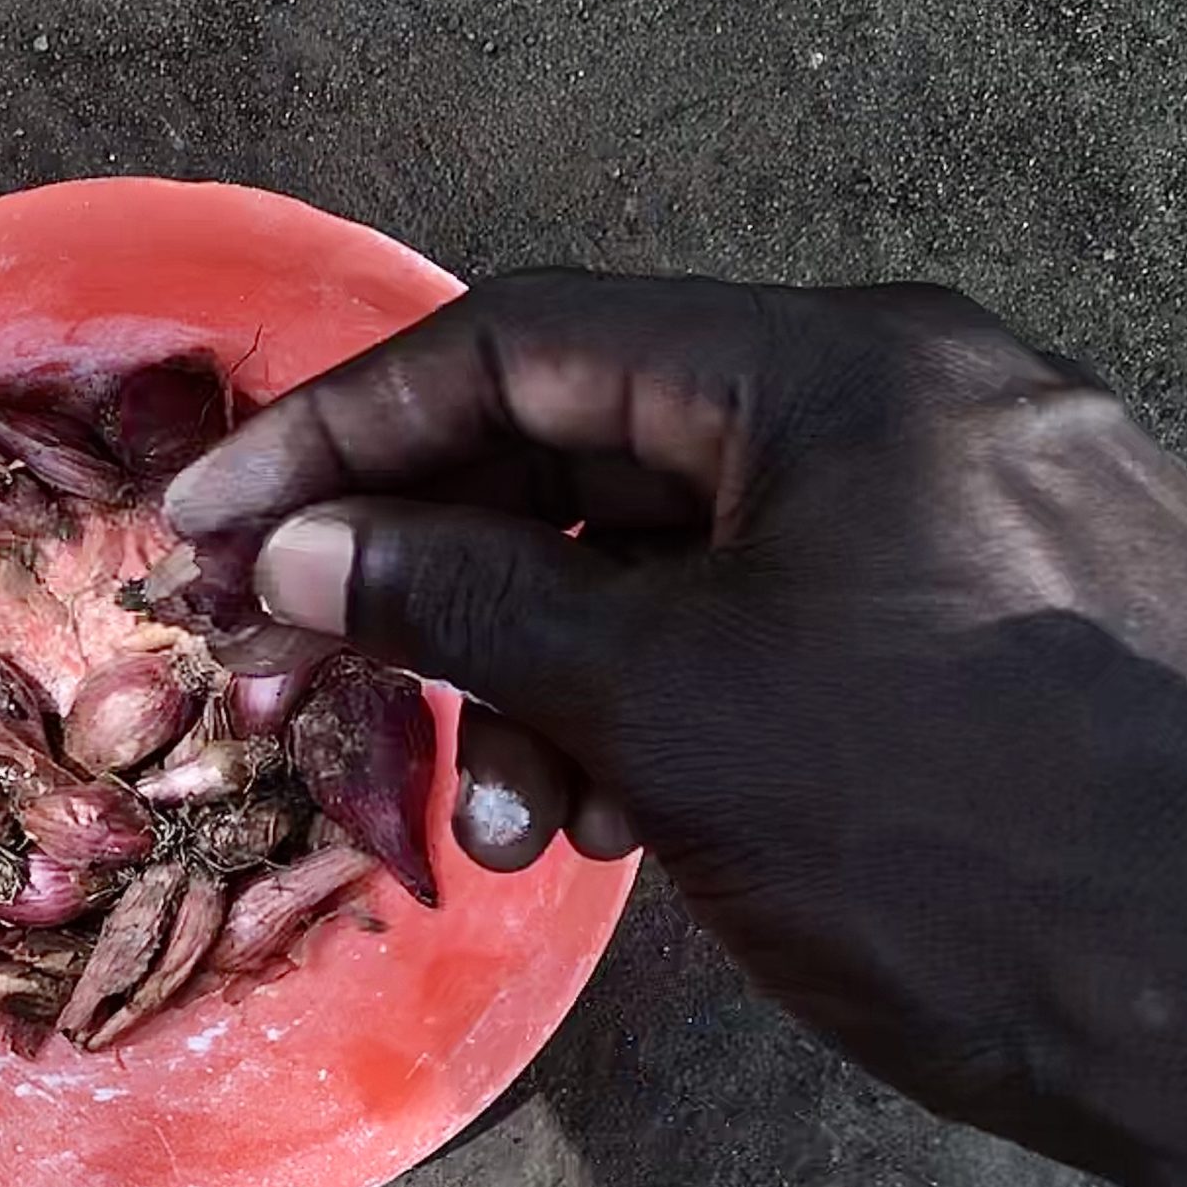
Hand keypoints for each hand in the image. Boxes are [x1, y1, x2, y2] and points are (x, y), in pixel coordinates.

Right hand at [167, 271, 1186, 1186]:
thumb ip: (466, 605)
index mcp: (838, 373)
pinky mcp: (972, 625)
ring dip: (543, 678)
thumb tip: (299, 550)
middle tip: (311, 672)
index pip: (529, 343)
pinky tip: (605, 823)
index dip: (345, 431)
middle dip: (438, 581)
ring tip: (502, 830)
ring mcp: (953, 515)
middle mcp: (906, 406)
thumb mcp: (670, 711)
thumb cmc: (959, 843)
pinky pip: (764, 626)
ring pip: (673, 558)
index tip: (214, 519)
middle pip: (591, 450)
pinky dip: (657, 710)